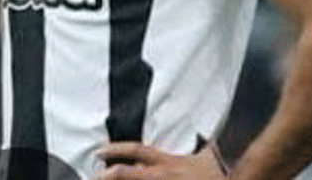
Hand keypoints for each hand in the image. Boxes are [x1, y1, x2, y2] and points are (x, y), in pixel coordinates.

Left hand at [96, 142, 225, 179]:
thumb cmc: (218, 175)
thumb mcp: (208, 156)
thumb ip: (203, 146)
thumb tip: (206, 135)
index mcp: (168, 163)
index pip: (137, 150)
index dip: (115, 149)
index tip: (100, 150)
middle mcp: (160, 177)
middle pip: (122, 173)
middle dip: (103, 175)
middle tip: (93, 176)